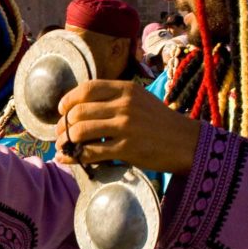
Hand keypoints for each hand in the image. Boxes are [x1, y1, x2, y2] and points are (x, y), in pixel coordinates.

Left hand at [55, 80, 200, 174]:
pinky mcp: (127, 149)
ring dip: (65, 141)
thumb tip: (78, 107)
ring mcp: (126, 127)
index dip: (68, 100)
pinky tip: (67, 159)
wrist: (186, 143)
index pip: (87, 89)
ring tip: (64, 146)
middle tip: (60, 134)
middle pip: (78, 111)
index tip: (62, 110)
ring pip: (80, 131)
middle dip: (63, 124)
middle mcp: (125, 105)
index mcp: (126, 89)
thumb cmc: (159, 122)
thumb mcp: (139, 100)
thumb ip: (113, 99)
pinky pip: (91, 152)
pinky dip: (74, 157)